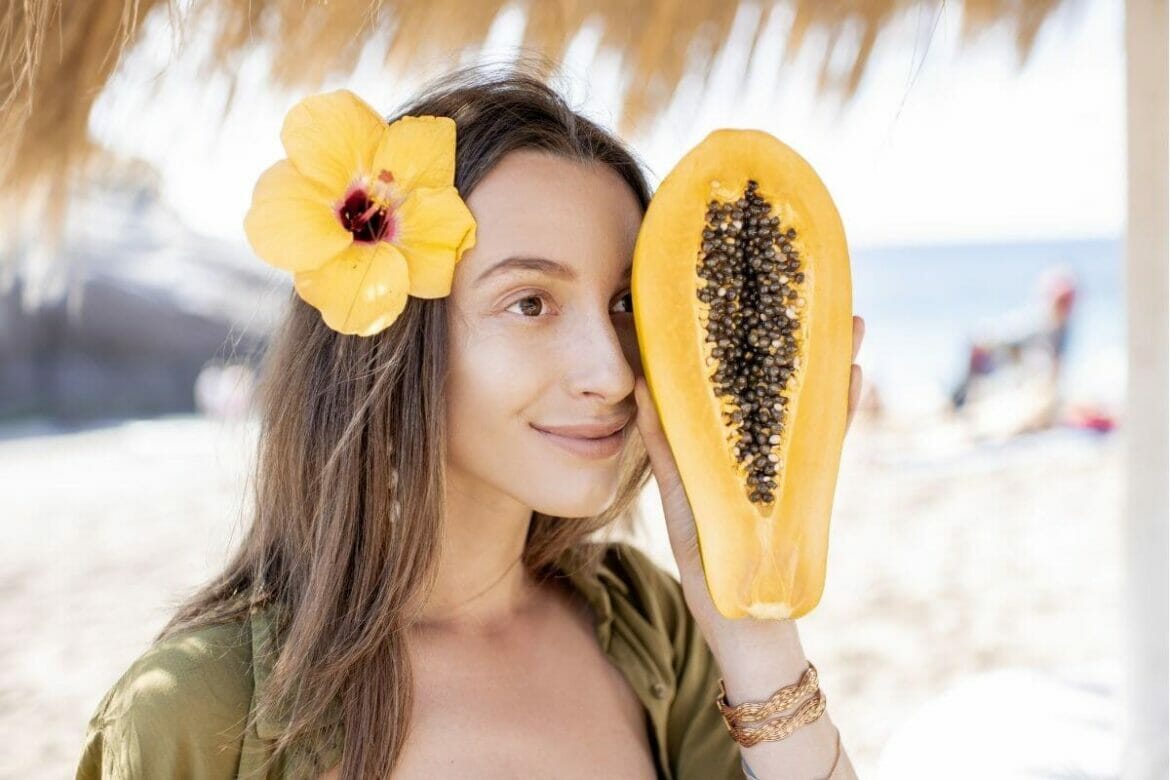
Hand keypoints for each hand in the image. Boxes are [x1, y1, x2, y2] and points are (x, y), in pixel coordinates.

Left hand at [633, 315, 865, 634]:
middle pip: (780, 382)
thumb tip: (643, 387)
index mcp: (724, 445)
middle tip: (806, 294)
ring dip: (827, 362)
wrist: (743, 619)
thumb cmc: (705, 561)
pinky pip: (831, 440)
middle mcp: (761, 447)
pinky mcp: (811, 486)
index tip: (740, 298)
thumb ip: (667, 447)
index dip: (739, 344)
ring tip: (843, 320)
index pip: (734, 385)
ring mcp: (791, 464)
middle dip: (793, 341)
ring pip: (811, 402)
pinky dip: (842, 408)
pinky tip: (852, 373)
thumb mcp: (679, 497)